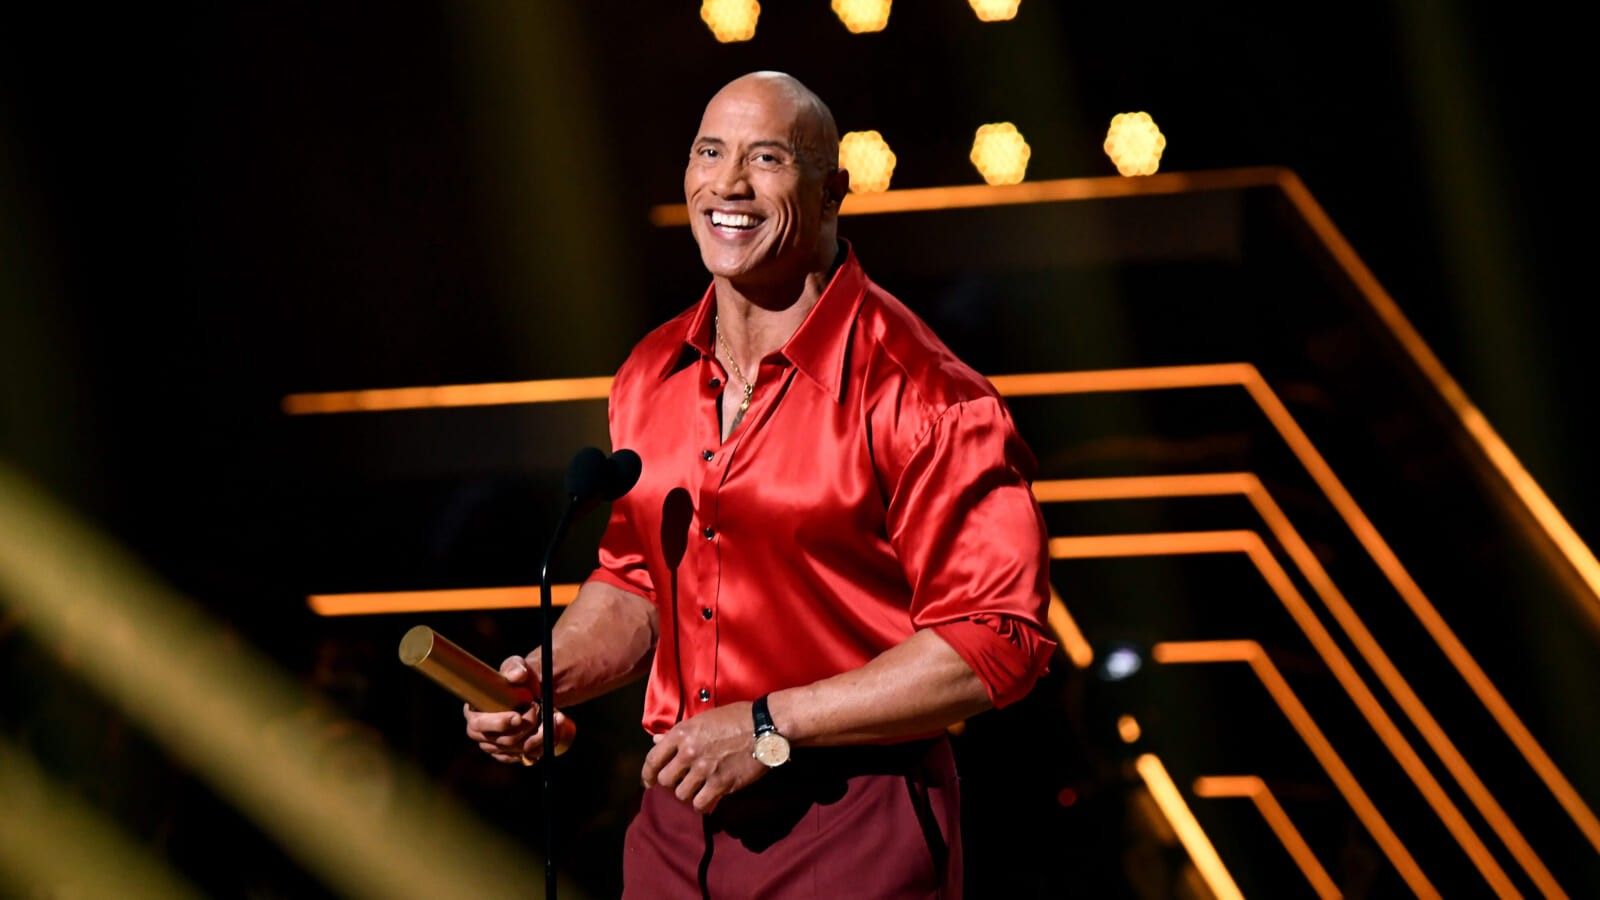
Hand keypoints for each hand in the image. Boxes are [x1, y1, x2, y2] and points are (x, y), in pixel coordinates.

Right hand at [462, 655, 570, 764]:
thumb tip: (518, 676)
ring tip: (552, 715)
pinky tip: (552, 728)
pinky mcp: (512, 754)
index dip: (499, 723)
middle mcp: (480, 732)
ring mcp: (495, 746)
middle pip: (502, 741)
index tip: (518, 717)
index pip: (478, 725)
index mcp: (474, 711)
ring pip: (519, 750)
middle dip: (525, 727)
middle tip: (539, 709)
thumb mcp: (517, 668)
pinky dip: (543, 744)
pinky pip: (529, 756)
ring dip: (539, 734)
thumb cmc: (519, 679)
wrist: (534, 694)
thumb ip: (516, 669)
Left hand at [640, 702, 767, 813]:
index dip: (647, 774)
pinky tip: (710, 799)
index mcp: (682, 733)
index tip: (649, 782)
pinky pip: (701, 804)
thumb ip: (679, 733)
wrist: (765, 726)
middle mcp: (688, 751)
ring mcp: (704, 769)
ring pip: (681, 794)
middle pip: (665, 780)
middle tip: (684, 781)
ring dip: (689, 793)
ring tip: (700, 788)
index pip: (652, 759)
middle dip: (673, 783)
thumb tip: (657, 741)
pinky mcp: (721, 783)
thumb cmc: (736, 718)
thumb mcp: (703, 719)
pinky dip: (703, 804)